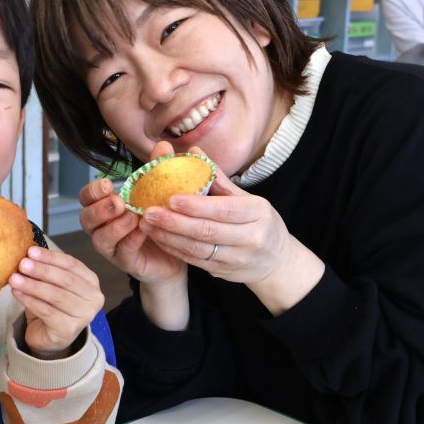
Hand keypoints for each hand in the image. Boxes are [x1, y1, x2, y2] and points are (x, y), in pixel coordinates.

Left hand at [10, 246, 103, 357]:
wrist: (50, 337)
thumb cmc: (52, 305)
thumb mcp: (52, 284)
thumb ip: (46, 270)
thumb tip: (28, 255)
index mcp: (91, 281)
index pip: (72, 264)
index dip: (51, 257)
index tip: (31, 251)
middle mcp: (93, 298)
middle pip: (66, 280)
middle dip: (42, 270)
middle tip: (22, 264)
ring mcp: (84, 316)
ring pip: (56, 296)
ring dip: (33, 286)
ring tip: (14, 279)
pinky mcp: (70, 330)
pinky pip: (47, 312)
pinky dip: (30, 301)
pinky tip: (17, 294)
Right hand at [78, 142, 184, 286]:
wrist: (179, 248)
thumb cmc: (162, 216)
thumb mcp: (160, 190)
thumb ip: (157, 170)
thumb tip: (163, 146)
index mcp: (105, 207)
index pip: (87, 197)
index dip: (92, 191)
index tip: (108, 184)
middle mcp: (103, 227)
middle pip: (85, 218)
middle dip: (99, 209)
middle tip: (118, 202)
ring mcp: (113, 247)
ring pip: (99, 239)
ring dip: (114, 226)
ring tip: (132, 216)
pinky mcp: (127, 262)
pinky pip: (122, 252)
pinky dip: (130, 240)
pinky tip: (143, 231)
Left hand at [138, 155, 323, 314]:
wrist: (276, 261)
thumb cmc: (259, 222)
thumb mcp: (249, 198)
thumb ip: (220, 179)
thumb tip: (195, 151)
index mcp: (257, 213)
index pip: (223, 209)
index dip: (196, 206)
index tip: (171, 198)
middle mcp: (250, 238)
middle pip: (207, 231)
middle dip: (175, 222)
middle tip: (149, 212)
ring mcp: (237, 258)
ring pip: (197, 249)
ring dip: (169, 237)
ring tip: (147, 224)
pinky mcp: (224, 272)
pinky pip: (195, 261)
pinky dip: (174, 249)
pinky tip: (158, 238)